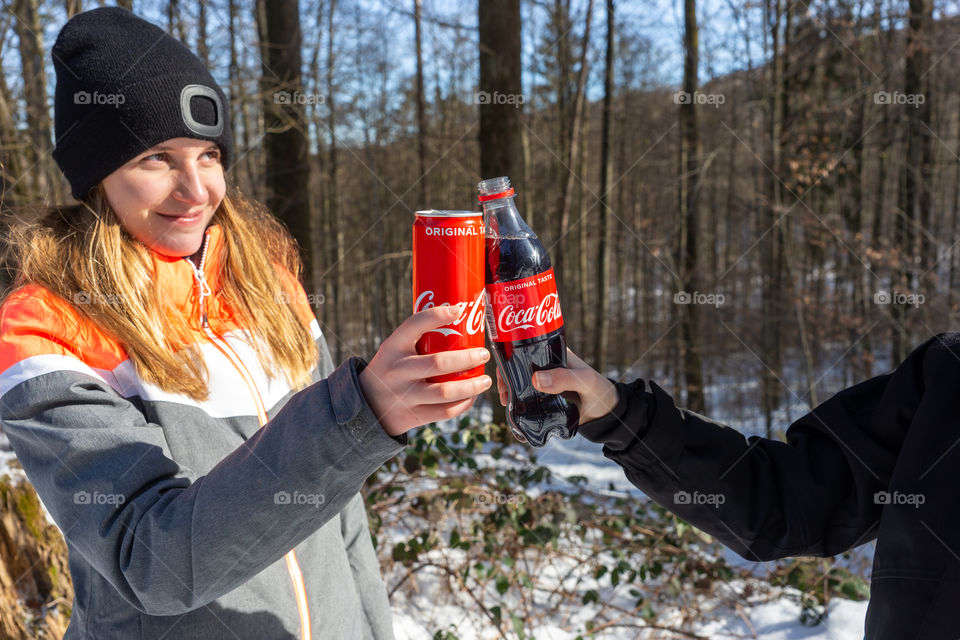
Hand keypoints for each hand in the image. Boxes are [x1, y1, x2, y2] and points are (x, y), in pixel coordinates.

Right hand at [359, 305, 491, 435]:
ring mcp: (404, 395)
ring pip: (445, 392)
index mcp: (393, 347)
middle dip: (467, 358)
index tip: (459, 310)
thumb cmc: (392, 368)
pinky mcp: (412, 416)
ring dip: (472, 386)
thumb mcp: (394, 349)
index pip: (414, 324)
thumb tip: (460, 318)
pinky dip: (463, 404)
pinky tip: (472, 397)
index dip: (437, 315)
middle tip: (484, 354)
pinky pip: (444, 412)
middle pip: (438, 363)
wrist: (367, 404)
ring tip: (485, 380)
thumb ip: (418, 339)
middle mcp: (397, 370)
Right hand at [495, 348, 617, 424]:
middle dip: (505, 376)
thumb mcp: (585, 381)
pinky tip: (512, 412)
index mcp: (553, 351)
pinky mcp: (542, 397)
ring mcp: (543, 381)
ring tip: (506, 403)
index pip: (525, 346)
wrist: (607, 415)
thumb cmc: (600, 391)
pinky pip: (525, 398)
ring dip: (509, 390)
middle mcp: (544, 364)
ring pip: (518, 382)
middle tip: (503, 393)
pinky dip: (516, 403)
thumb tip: (535, 379)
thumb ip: (565, 379)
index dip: (509, 355)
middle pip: (517, 364)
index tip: (502, 371)